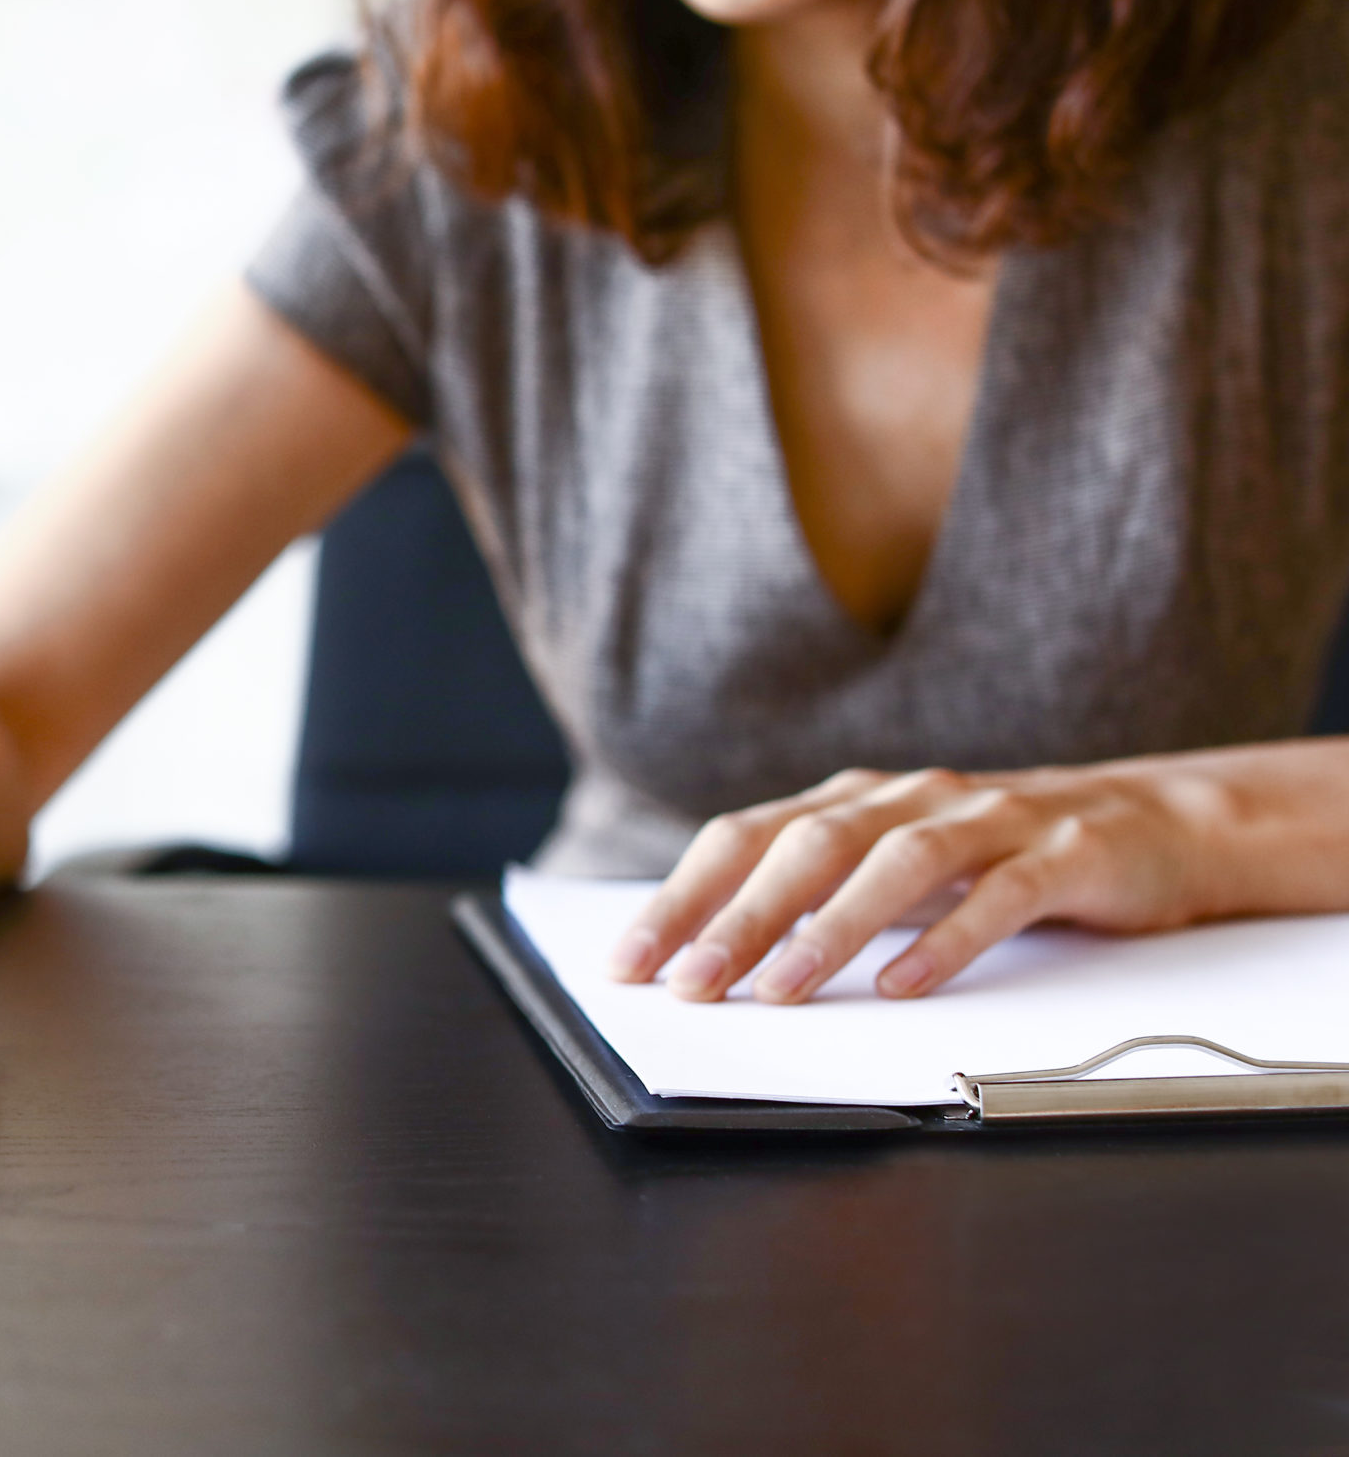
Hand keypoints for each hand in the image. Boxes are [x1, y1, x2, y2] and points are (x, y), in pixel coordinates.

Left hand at [606, 764, 1224, 1004]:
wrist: (1161, 821)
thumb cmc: (1000, 859)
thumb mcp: (894, 874)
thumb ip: (817, 900)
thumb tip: (709, 958)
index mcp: (853, 802)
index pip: (743, 839)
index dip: (681, 897)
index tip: (628, 964)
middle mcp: (909, 799)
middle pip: (806, 846)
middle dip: (738, 918)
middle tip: (689, 986)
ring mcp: (990, 820)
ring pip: (895, 863)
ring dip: (829, 928)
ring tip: (781, 991)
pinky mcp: (1065, 854)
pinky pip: (1000, 894)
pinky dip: (948, 937)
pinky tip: (906, 984)